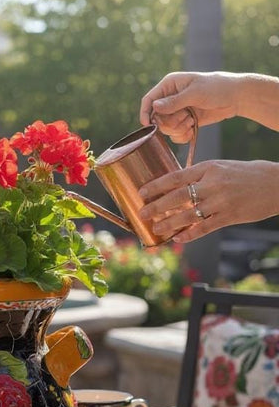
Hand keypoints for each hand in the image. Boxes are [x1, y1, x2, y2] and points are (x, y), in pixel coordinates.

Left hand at [138, 159, 278, 242]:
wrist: (276, 183)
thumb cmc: (248, 174)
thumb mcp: (222, 167)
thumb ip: (202, 175)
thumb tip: (177, 185)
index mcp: (209, 167)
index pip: (176, 176)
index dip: (156, 185)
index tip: (141, 191)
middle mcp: (212, 184)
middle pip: (177, 196)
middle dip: (156, 205)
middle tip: (141, 213)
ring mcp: (221, 201)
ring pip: (188, 214)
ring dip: (169, 223)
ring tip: (156, 228)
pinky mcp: (229, 216)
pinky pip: (204, 227)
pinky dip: (190, 234)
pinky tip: (179, 238)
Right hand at [139, 72, 240, 142]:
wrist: (235, 97)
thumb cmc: (217, 88)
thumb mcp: (195, 93)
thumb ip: (174, 102)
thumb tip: (154, 107)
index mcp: (169, 85)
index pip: (149, 100)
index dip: (145, 112)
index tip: (148, 125)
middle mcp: (170, 98)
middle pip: (157, 118)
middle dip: (170, 122)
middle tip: (186, 117)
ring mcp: (178, 111)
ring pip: (166, 128)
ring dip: (178, 128)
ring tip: (192, 121)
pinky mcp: (185, 121)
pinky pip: (175, 134)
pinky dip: (182, 135)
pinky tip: (192, 130)